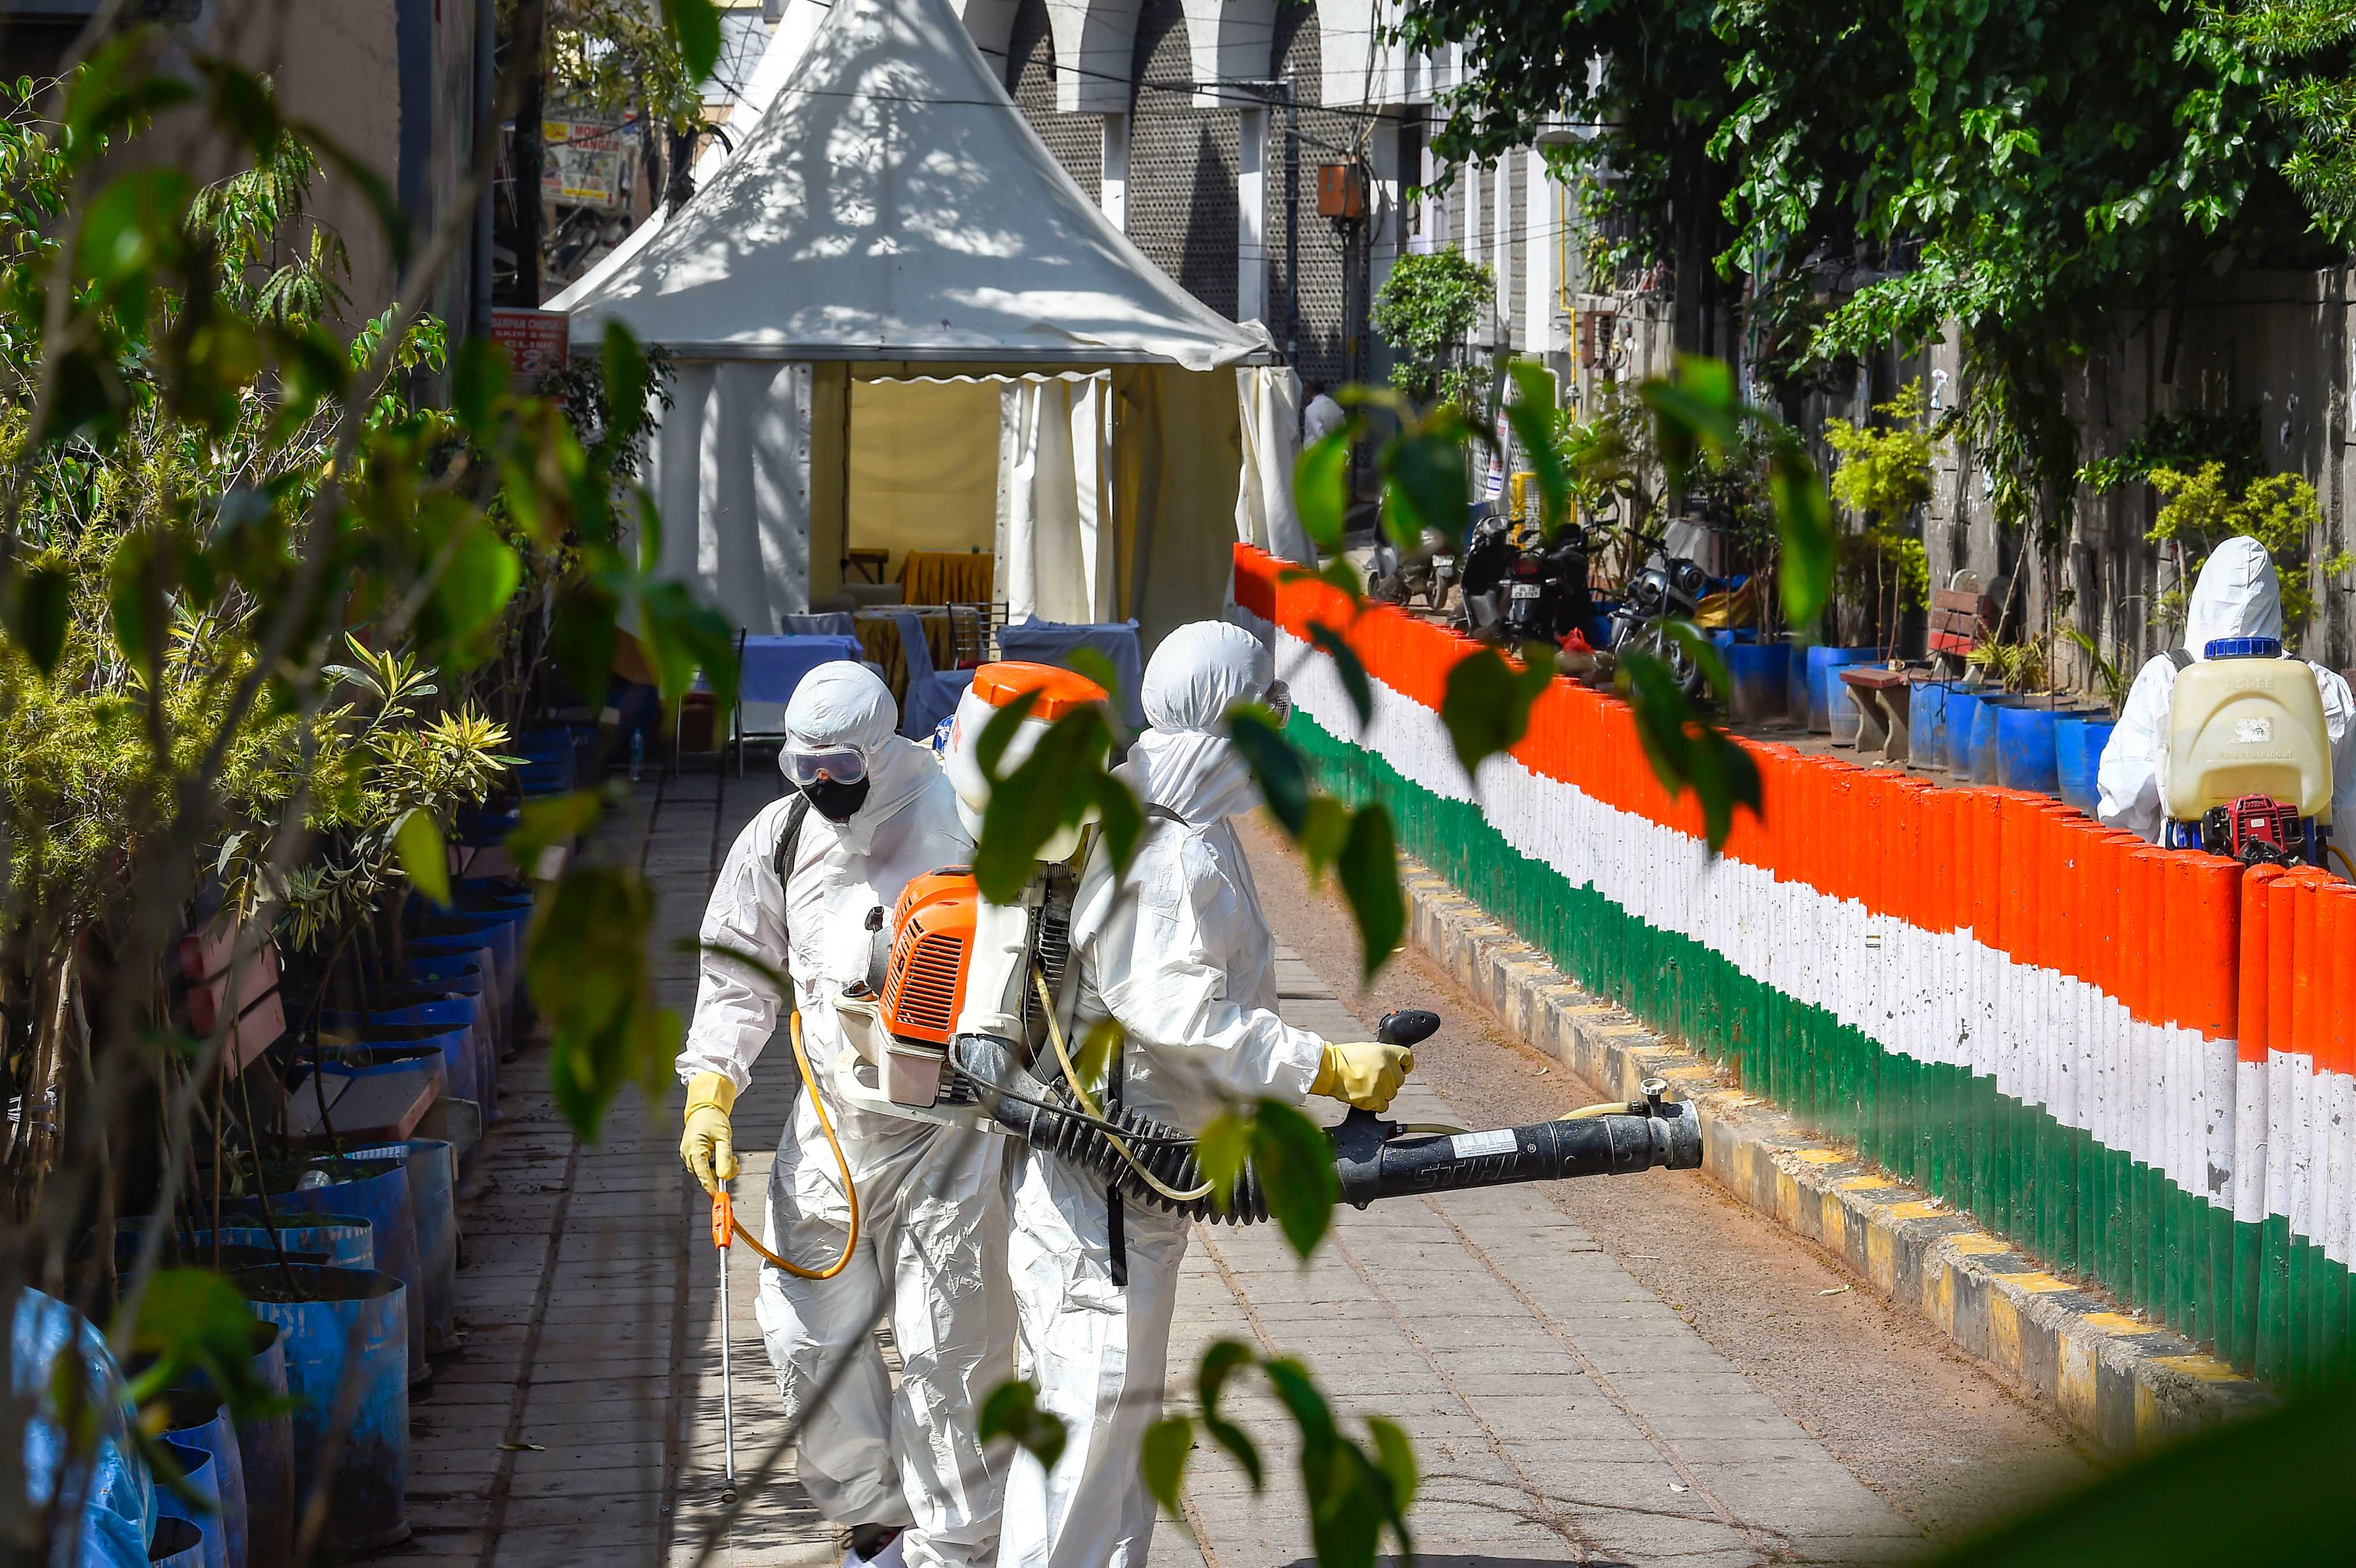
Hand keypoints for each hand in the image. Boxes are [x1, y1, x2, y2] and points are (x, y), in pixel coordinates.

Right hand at [680, 1071, 739, 1194]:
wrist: (704, 1107)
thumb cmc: (713, 1119)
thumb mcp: (724, 1137)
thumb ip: (724, 1158)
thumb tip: (724, 1176)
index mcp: (694, 1149)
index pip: (703, 1175)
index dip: (712, 1188)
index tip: (720, 1198)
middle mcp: (688, 1154)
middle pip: (705, 1174)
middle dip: (721, 1172)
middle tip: (735, 1164)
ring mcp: (687, 1154)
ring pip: (705, 1171)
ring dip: (719, 1167)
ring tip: (730, 1156)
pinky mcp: (691, 1153)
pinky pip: (703, 1165)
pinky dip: (714, 1163)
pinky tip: (721, 1155)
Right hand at [1310, 1041, 1414, 1112]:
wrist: (1328, 1070)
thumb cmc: (1343, 1059)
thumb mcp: (1367, 1049)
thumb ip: (1383, 1056)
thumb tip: (1392, 1065)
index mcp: (1386, 1052)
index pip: (1408, 1058)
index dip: (1404, 1065)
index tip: (1400, 1069)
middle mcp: (1387, 1067)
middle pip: (1400, 1080)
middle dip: (1389, 1081)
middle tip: (1374, 1079)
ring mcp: (1382, 1084)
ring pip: (1392, 1093)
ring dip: (1382, 1092)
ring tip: (1366, 1086)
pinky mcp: (1375, 1099)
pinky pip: (1383, 1106)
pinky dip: (1375, 1104)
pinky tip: (1365, 1096)